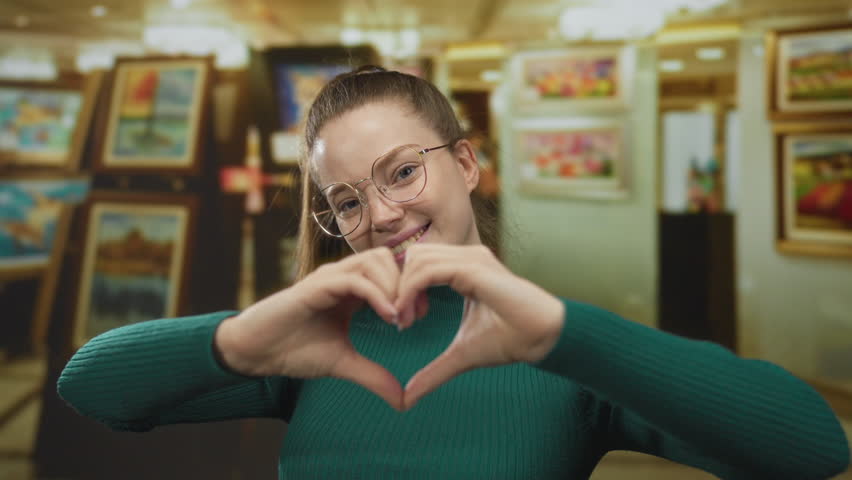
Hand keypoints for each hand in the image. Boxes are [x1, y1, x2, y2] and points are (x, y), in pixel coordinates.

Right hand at [215, 247, 404, 409]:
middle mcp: (341, 276)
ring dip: (394, 286)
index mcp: (350, 289)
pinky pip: (355, 279)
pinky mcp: (316, 286)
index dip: (409, 289)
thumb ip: (373, 375)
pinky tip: (389, 317)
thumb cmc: (294, 351)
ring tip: (399, 318)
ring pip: (374, 261)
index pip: (390, 271)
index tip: (419, 316)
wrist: (255, 352)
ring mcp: (328, 278)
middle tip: (412, 317)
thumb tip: (404, 401)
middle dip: (406, 284)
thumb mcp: (344, 364)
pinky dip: (377, 294)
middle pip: (387, 258)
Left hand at [394, 244, 564, 409]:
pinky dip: (411, 291)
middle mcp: (466, 257)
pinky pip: (428, 271)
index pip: (419, 262)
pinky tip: (414, 316)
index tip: (404, 321)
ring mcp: (471, 259)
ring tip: (408, 321)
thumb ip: (434, 370)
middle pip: (413, 256)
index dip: (403, 288)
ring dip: (402, 290)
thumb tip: (408, 398)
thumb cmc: (510, 339)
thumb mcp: (461, 354)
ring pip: (417, 259)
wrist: (542, 337)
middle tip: (402, 321)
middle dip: (398, 286)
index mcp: (463, 268)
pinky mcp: (474, 268)